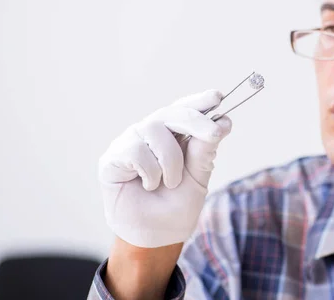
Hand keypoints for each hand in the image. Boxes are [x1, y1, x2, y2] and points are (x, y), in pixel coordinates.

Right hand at [98, 90, 231, 247]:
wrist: (156, 236)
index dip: (199, 101)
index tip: (218, 96)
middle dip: (196, 120)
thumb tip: (221, 122)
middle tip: (215, 133)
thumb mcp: (198, 177)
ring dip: (171, 161)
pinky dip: (151, 172)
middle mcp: (151, 133)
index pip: (185, 109)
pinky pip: (136, 151)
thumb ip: (204, 151)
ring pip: (155, 131)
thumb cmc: (176, 205)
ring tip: (169, 182)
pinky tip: (148, 185)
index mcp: (173, 135)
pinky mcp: (112, 158)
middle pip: (172, 113)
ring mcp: (130, 142)